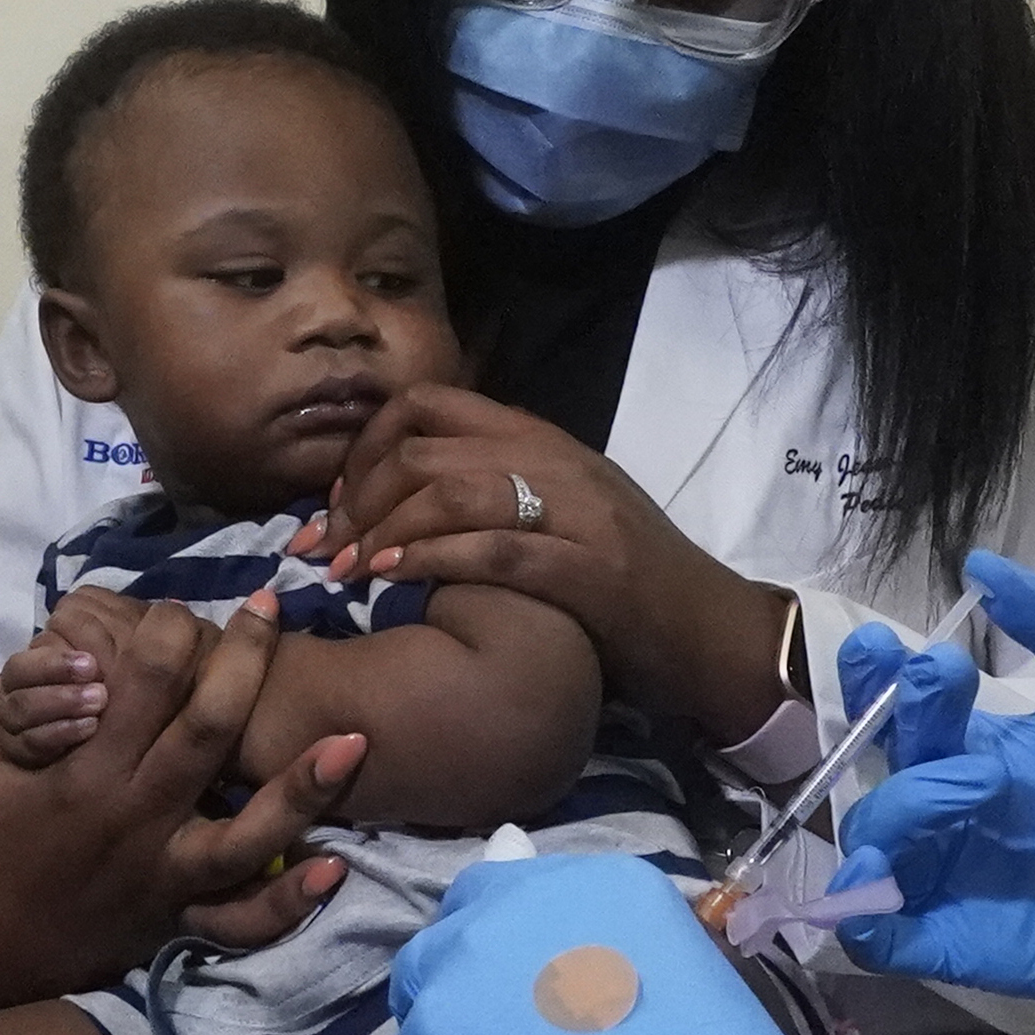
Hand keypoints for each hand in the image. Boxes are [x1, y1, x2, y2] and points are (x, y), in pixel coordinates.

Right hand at [0, 591, 368, 1010]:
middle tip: (268, 608)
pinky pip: (242, 918)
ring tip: (354, 740)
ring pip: (249, 830)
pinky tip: (332, 868)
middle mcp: (136, 818)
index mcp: (83, 773)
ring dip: (303, 785)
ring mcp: (164, 873)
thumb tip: (73, 651)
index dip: (166, 631)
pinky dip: (289, 900)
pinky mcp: (177, 914)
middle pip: (209, 731)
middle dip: (245, 659)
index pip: (144, 682)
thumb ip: (20, 698)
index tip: (176, 609)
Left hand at [304, 385, 794, 742]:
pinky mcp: (586, 570)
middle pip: (422, 447)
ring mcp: (575, 512)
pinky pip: (490, 550)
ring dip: (378, 532)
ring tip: (342, 572)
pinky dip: (428, 560)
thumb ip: (495, 488)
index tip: (338, 503)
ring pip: (448, 490)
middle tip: (322, 548)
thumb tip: (401, 496)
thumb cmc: (629, 580)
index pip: (428, 403)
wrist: (713, 632)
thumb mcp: (562, 510)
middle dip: (355, 497)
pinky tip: (389, 583)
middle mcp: (554, 461)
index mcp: (541, 439)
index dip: (364, 446)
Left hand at [385, 848, 901, 1034]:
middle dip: (474, 967)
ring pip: (425, 978)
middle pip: (469, 918)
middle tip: (492, 1025)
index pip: (531, 888)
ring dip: (442, 1019)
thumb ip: (635, 951)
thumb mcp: (693, 978)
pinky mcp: (438, 1031)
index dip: (526, 943)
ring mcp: (475, 960)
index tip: (532, 983)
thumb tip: (605, 960)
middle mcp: (528, 897)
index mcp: (605, 881)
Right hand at [827, 552, 1034, 1034]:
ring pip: (871, 840)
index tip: (894, 643)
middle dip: (888, 718)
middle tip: (945, 694)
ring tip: (981, 785)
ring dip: (901, 805)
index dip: (877, 672)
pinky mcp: (964, 944)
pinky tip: (883, 881)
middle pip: (874, 763)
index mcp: (979, 746)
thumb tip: (979, 564)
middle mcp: (953, 810)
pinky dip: (861, 909)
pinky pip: (879, 934)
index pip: (899, 705)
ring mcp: (954, 878)